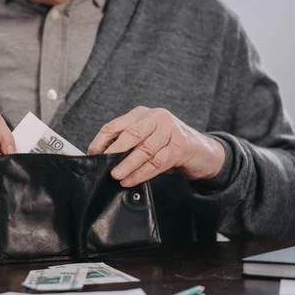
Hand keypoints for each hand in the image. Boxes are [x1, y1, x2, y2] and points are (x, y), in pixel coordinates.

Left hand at [88, 107, 224, 186]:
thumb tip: (101, 158)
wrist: (202, 151)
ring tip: (116, 176)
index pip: (114, 126)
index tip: (92, 156)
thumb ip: (127, 144)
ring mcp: (170, 130)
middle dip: (114, 152)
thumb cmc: (167, 146)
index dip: (100, 142)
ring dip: (128, 165)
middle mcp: (156, 117)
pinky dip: (142, 173)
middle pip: (130, 134)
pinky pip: (157, 162)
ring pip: (144, 149)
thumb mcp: (146, 139)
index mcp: (141, 114)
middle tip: (102, 166)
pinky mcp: (180, 146)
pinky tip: (131, 180)